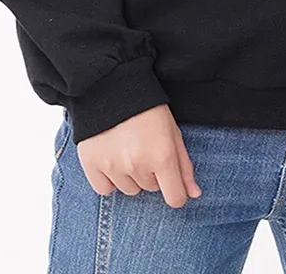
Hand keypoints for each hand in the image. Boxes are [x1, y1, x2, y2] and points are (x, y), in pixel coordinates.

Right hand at [75, 103, 201, 208]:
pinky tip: (111, 158)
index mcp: (162, 156)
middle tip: (145, 147)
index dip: (176, 192)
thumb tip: (193, 194)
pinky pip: (105, 189)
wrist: (112, 86)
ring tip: (127, 148)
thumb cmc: (148, 108)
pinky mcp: (92, 164)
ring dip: (131, 176)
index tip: (172, 183)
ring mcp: (113, 166)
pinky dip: (109, 179)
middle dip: (151, 173)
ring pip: (129, 190)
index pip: (175, 198)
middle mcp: (138, 165)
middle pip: (151, 189)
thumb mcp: (173, 131)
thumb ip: (184, 165)